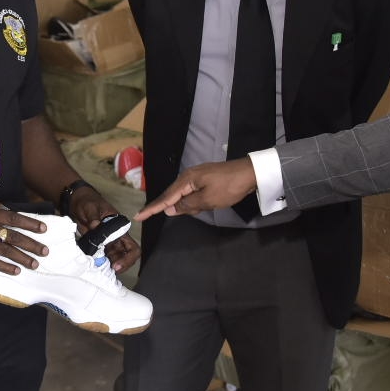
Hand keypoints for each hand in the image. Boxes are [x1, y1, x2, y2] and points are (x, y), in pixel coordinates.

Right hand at [0, 198, 47, 274]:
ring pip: (6, 251)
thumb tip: (12, 212)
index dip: (30, 224)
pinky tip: (16, 271)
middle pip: (14, 237)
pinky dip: (5, 267)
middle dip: (31, 245)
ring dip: (22, 258)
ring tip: (34, 263)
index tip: (43, 229)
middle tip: (45, 251)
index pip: (14, 218)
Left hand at [67, 185, 140, 272]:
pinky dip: (99, 264)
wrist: (76, 201)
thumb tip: (95, 226)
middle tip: (106, 271)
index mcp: (120, 229)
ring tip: (98, 270)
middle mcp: (116, 238)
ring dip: (108, 266)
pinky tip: (92, 267)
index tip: (116, 265)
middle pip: (124, 257)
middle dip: (118, 266)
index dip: (128, 258)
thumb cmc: (87, 201)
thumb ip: (93, 217)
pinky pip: (101, 258)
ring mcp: (106, 243)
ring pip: (113, 260)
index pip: (132, 247)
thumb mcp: (90, 207)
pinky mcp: (96, 246)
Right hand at [136, 160, 257, 219]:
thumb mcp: (207, 200)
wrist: (250, 174)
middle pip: (171, 195)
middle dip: (163, 206)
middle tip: (151, 215)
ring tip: (180, 209)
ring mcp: (197, 176)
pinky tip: (193, 204)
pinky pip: (191, 192)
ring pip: (182, 194)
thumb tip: (169, 209)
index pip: (165, 198)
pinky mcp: (205, 179)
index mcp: (187, 180)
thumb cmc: (228, 187)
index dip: (152, 208)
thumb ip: (187, 206)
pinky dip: (189, 200)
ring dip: (180, 204)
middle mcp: (188, 176)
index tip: (138, 216)